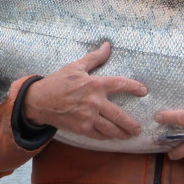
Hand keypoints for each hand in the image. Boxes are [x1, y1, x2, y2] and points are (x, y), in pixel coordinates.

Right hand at [23, 42, 146, 139]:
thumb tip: (107, 45)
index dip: (134, 87)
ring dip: (121, 133)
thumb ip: (94, 58)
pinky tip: (111, 137)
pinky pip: (98, 135)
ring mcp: (88, 117)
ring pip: (110, 128)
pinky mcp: (81, 128)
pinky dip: (106, 137)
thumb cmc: (58, 82)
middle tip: (139, 128)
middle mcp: (94, 102)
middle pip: (119, 115)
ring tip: (129, 135)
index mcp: (95, 84)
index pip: (120, 84)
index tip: (143, 91)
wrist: (39, 100)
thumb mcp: (76, 66)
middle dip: (131, 123)